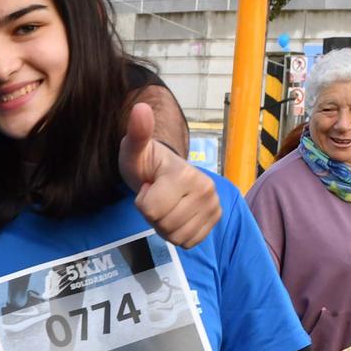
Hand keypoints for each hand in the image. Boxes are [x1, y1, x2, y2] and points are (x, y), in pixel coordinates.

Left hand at [118, 102, 218, 248]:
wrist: (165, 171)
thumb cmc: (146, 162)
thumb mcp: (134, 149)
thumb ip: (137, 133)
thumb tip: (140, 108)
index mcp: (185, 174)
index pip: (150, 209)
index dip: (142, 202)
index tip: (148, 187)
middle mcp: (206, 189)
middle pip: (164, 225)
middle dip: (153, 216)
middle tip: (157, 196)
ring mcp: (214, 205)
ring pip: (176, 237)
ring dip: (165, 226)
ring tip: (166, 205)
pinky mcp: (216, 218)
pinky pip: (189, 243)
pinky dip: (178, 234)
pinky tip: (177, 215)